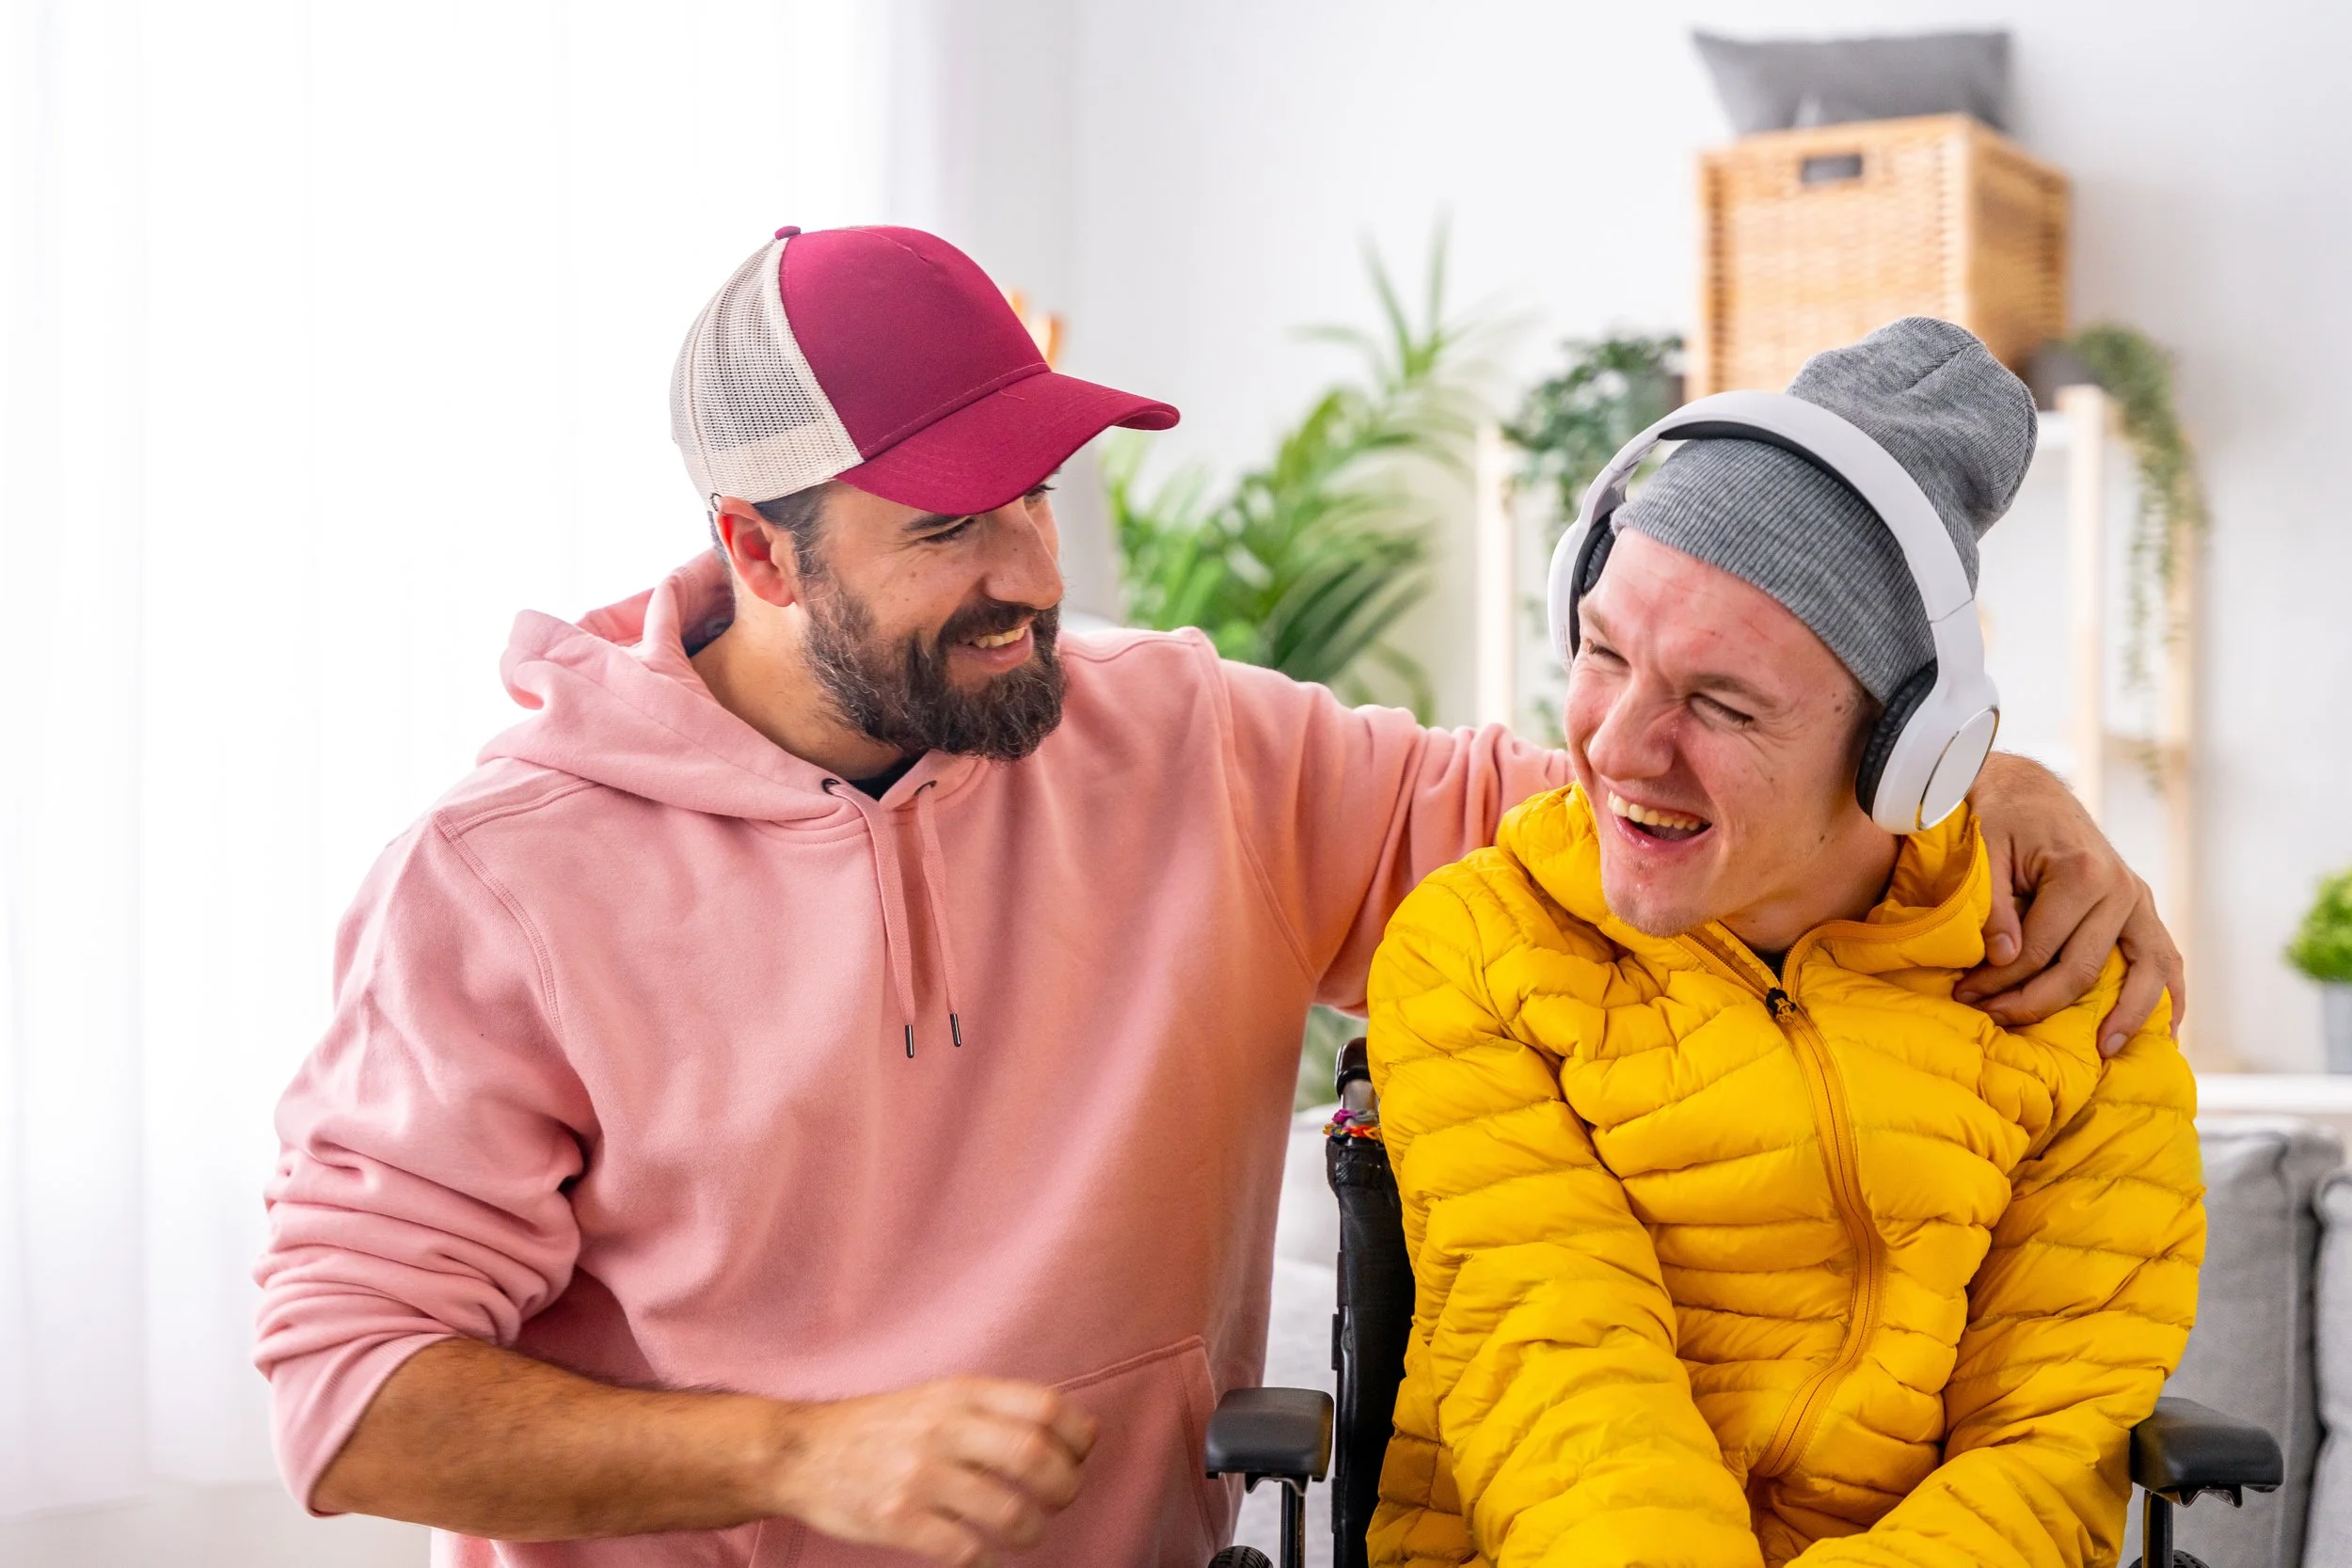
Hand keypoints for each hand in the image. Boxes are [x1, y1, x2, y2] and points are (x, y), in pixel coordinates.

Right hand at [766, 1377, 1096, 1565]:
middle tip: (1060, 1501)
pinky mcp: (896, 1519)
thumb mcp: (940, 1397)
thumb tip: (1082, 1431)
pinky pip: (965, 1551)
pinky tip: (984, 1557)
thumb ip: (1000, 1409)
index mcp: (961, 1393)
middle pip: (1036, 1457)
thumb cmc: (884, 1427)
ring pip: (1009, 1512)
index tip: (1079, 1457)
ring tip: (1025, 1533)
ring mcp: (919, 1474)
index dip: (1077, 1437)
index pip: (1046, 1407)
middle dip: (1065, 1488)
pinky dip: (987, 1562)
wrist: (803, 1452)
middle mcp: (944, 1428)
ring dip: (1032, 1532)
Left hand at [1955, 753, 2185, 1054]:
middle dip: (2035, 1001)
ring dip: (2126, 1016)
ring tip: (2104, 1053)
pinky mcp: (2142, 907)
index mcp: (2082, 873)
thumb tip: (2004, 958)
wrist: (2029, 789)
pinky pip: (2166, 958)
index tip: (1966, 995)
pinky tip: (2165, 1032)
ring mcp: (2138, 899)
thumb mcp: (1985, 849)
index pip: (2039, 950)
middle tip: (1993, 1017)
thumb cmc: (2001, 816)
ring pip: (2143, 972)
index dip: (2000, 980)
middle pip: (2083, 969)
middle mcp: (2121, 888)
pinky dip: (2168, 996)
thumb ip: (1994, 904)